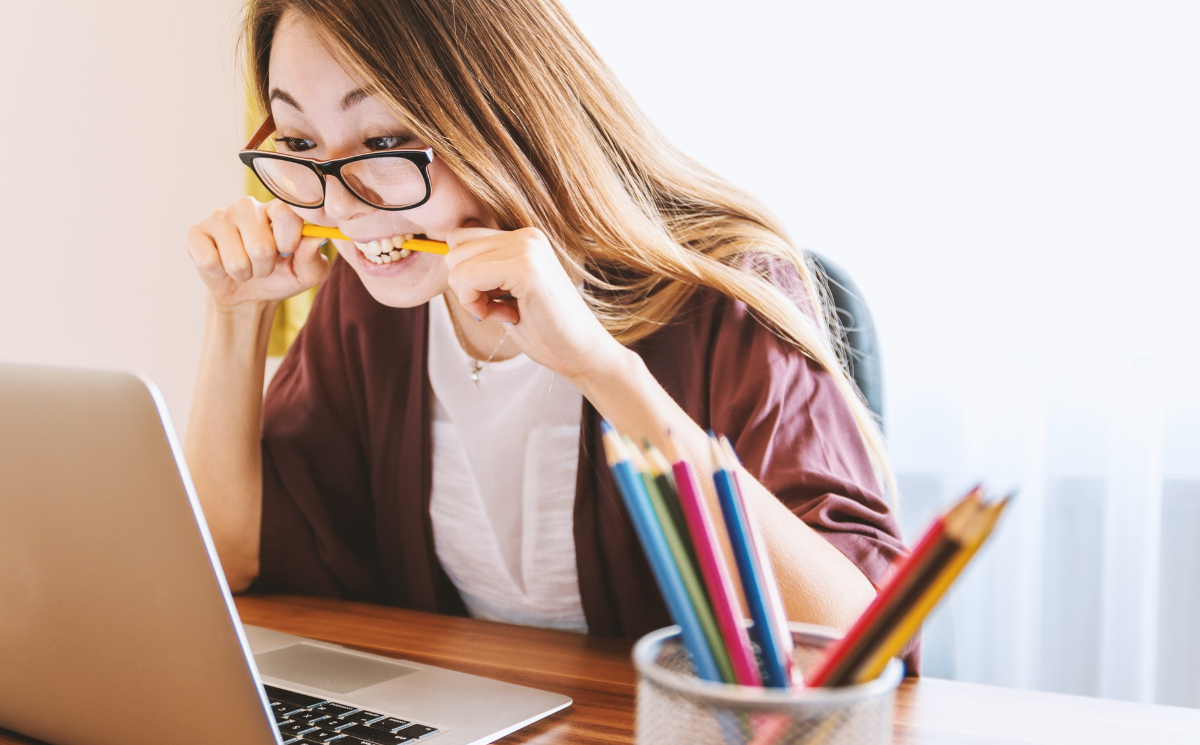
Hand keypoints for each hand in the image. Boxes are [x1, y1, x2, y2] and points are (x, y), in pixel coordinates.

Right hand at [186, 196, 329, 310]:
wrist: (248, 294)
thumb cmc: (280, 276)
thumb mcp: (306, 274)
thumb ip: (313, 257)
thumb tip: (315, 238)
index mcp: (277, 209)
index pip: (286, 214)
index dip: (289, 242)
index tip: (287, 252)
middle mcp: (248, 206)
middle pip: (261, 246)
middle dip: (264, 268)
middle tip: (262, 266)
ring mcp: (219, 216)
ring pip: (236, 260)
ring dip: (243, 273)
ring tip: (244, 267)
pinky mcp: (196, 232)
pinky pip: (209, 262)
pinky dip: (219, 274)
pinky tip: (221, 265)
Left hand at [443, 226, 625, 381]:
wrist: (581, 353)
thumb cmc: (544, 329)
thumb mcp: (506, 292)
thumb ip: (483, 270)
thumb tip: (445, 255)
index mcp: (523, 237)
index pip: (460, 238)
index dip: (465, 275)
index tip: (493, 298)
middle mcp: (526, 235)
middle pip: (453, 250)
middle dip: (466, 287)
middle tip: (498, 308)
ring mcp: (527, 248)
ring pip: (457, 266)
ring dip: (472, 298)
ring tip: (505, 311)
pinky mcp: (526, 268)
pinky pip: (468, 279)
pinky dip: (476, 306)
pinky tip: (507, 316)